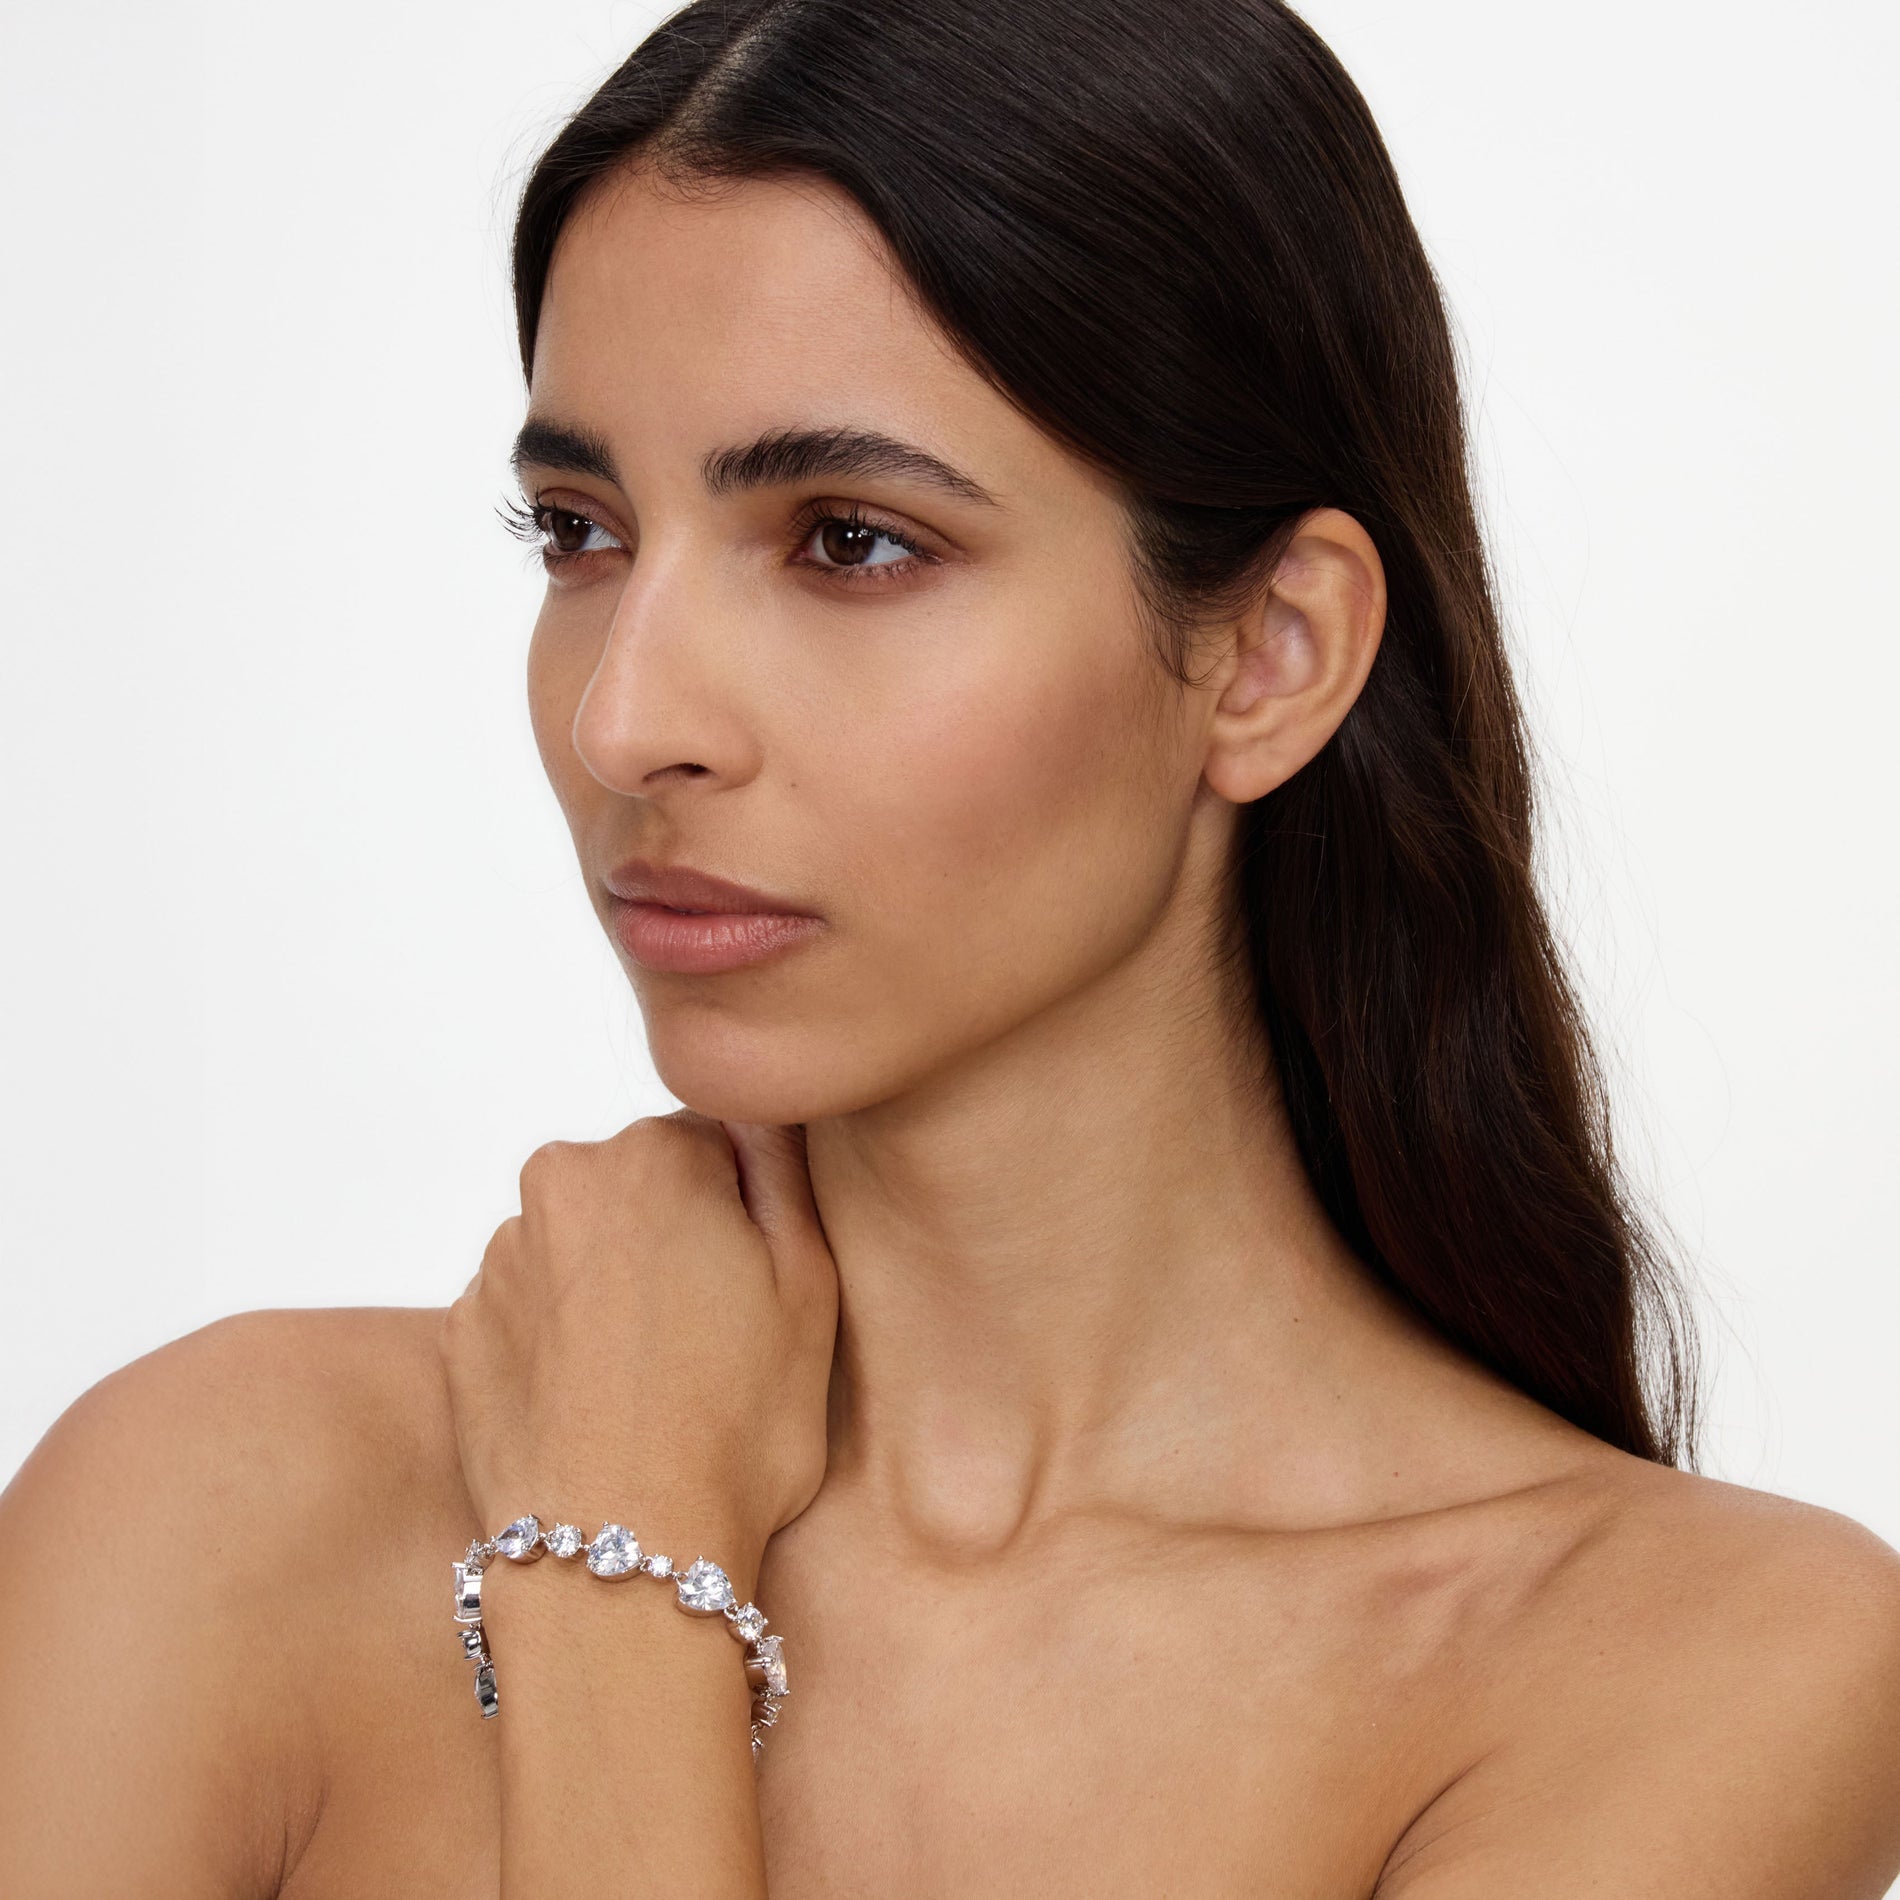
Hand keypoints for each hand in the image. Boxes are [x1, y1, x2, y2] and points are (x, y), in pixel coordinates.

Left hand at [439, 1112, 837, 1580]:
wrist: (619, 1560)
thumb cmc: (735, 1427)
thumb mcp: (811, 1282)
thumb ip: (784, 1167)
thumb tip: (761, 1113)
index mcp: (651, 1153)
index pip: (719, 1145)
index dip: (751, 1219)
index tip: (760, 1290)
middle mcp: (559, 1183)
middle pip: (642, 1190)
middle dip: (677, 1242)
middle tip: (718, 1341)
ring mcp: (501, 1259)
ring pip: (584, 1249)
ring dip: (617, 1292)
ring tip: (658, 1387)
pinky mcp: (461, 1331)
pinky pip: (531, 1311)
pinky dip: (565, 1344)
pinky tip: (603, 1407)